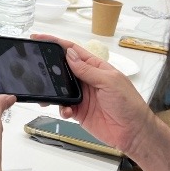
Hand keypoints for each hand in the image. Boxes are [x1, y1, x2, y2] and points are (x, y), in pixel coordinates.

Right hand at [33, 35, 157, 154]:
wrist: (133, 132)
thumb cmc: (130, 104)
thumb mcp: (110, 82)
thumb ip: (88, 69)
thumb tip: (70, 55)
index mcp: (95, 67)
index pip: (72, 51)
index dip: (56, 43)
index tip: (39, 38)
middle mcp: (87, 79)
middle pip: (62, 68)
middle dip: (48, 67)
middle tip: (35, 67)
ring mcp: (82, 95)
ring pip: (59, 88)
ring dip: (52, 91)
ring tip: (46, 94)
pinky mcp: (78, 111)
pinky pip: (63, 107)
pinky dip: (61, 109)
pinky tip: (66, 111)